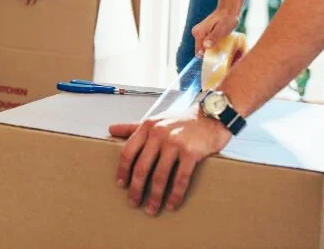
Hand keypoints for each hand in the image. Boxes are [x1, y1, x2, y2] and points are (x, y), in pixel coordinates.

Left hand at [109, 105, 231, 215]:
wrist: (212, 115)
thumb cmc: (182, 120)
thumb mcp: (156, 120)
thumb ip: (133, 127)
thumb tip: (110, 129)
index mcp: (147, 126)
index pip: (128, 151)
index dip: (123, 170)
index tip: (121, 185)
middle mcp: (159, 133)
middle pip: (141, 167)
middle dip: (136, 188)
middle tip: (134, 202)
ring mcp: (175, 143)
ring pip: (160, 176)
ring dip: (154, 196)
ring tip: (152, 209)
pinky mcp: (191, 152)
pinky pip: (180, 178)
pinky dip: (175, 194)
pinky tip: (172, 204)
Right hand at [191, 2, 240, 54]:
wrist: (229, 10)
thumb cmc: (227, 19)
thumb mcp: (222, 29)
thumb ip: (213, 37)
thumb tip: (206, 46)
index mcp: (199, 32)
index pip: (199, 51)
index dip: (208, 56)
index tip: (217, 57)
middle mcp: (196, 32)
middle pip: (200, 50)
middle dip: (210, 53)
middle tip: (222, 50)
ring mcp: (198, 32)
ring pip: (203, 47)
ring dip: (211, 49)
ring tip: (221, 45)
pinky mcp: (202, 33)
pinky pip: (205, 43)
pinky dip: (211, 46)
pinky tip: (219, 43)